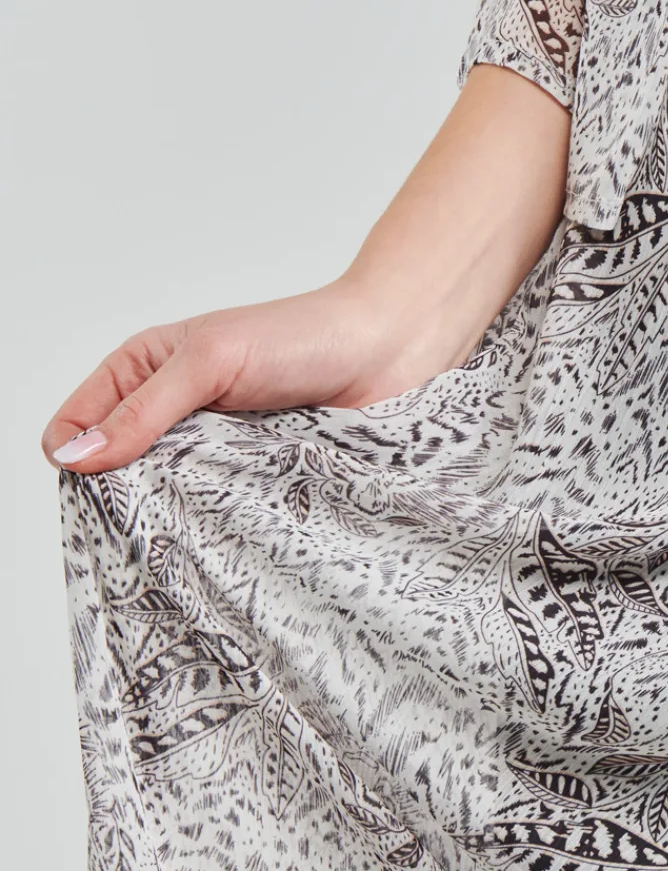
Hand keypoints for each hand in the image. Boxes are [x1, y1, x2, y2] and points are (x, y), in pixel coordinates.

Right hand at [43, 63, 569, 475]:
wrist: (390, 349)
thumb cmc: (304, 335)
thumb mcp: (213, 359)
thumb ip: (146, 407)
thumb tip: (74, 455)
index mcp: (144, 370)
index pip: (74, 426)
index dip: (74, 459)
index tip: (95, 489)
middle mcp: (172, 413)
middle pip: (116, 474)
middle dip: (125, 498)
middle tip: (148, 519)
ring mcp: (213, 450)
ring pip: (168, 502)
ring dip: (179, 516)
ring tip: (195, 524)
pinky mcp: (254, 479)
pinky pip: (222, 517)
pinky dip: (223, 526)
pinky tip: (231, 535)